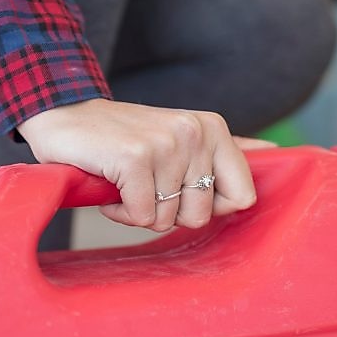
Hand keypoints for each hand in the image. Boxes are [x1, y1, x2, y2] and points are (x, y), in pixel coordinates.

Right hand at [17, 99, 263, 231]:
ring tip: (125, 181)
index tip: (180, 189)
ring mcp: (166, 144)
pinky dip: (119, 212)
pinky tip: (110, 186)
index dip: (207, 207)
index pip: (242, 198)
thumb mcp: (181, 137)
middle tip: (145, 184)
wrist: (64, 116)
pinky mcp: (135, 159)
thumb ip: (226, 148)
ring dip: (139, 211)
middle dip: (167, 212)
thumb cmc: (125, 138)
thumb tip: (272, 151)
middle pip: (201, 216)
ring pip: (167, 220)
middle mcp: (195, 132)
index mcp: (214, 128)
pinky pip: (140, 216)